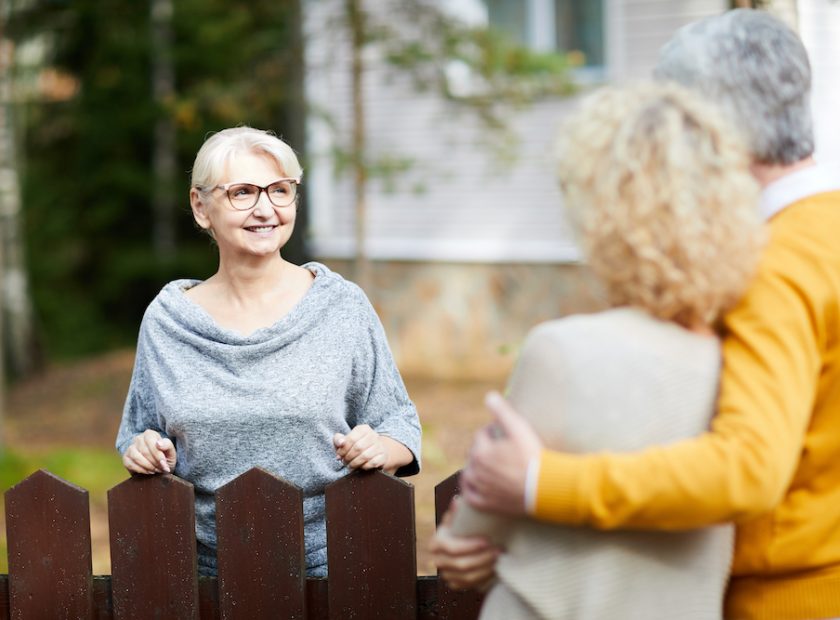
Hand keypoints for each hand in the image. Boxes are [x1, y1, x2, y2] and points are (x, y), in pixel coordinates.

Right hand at [122, 429, 176, 474]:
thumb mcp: (170, 451)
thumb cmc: (165, 457)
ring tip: (155, 470)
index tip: (165, 465)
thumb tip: (158, 444)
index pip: (153, 444)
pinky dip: (141, 470)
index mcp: (150, 434)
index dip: (159, 456)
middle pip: (145, 452)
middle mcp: (138, 438)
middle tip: (161, 469)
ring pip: (137, 458)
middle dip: (154, 463)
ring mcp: (130, 448)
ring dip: (148, 466)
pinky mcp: (126, 458)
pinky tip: (148, 472)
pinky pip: (131, 464)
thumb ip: (167, 445)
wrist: (157, 466)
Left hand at [334, 424, 387, 470]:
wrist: (375, 450)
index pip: (351, 439)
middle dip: (348, 457)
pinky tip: (360, 466)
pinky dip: (364, 466)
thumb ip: (338, 440)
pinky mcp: (383, 456)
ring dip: (355, 463)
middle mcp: (373, 435)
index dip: (343, 449)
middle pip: (358, 448)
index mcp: (363, 429)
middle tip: (344, 461)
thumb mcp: (345, 440)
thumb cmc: (356, 445)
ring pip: (365, 456)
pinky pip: (372, 463)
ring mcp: (379, 446)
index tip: (339, 455)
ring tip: (350, 465)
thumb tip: (340, 442)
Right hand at [430, 499, 499, 590]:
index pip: (452, 549)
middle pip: (461, 564)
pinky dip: (484, 577)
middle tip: (498, 550)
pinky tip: (495, 568)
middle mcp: (438, 561)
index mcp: (436, 543)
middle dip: (483, 558)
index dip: (470, 546)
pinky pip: (471, 585)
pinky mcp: (455, 584)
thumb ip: (457, 512)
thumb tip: (457, 501)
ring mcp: (446, 574)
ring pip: (467, 577)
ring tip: (499, 558)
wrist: (460, 545)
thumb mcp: (457, 518)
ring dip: (486, 568)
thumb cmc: (459, 529)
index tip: (486, 541)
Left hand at [460, 391, 542, 515]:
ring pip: (469, 475)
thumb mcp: (518, 429)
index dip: (492, 431)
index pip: (480, 435)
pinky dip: (470, 491)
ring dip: (474, 468)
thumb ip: (502, 411)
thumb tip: (489, 396)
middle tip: (498, 448)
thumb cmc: (532, 456)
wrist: (545, 488)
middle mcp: (476, 471)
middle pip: (474, 454)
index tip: (503, 432)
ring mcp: (480, 489)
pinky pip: (470, 497)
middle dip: (483, 448)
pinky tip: (476, 486)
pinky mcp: (486, 504)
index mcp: (480, 452)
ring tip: (487, 465)